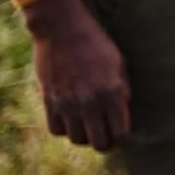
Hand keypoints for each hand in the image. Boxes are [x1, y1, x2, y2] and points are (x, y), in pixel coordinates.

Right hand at [23, 0, 130, 150]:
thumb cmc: (97, 44)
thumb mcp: (120, 65)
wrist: (63, 30)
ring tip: (89, 125)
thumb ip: (122, 92)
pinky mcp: (50, 101)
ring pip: (77, 140)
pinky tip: (71, 118)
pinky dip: (64, 128)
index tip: (123, 133)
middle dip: (106, 141)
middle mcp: (91, 103)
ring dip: (85, 135)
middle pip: (99, 144)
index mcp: (114, 93)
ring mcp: (69, 104)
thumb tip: (123, 116)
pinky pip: (56, 130)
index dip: (124, 137)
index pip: (121, 134)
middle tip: (106, 133)